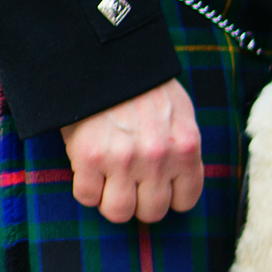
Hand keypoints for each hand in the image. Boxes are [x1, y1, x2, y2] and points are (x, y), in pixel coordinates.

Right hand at [61, 78, 203, 223]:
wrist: (104, 58)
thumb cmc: (144, 86)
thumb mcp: (180, 114)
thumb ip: (181, 148)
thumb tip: (179, 180)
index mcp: (186, 149)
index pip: (185, 201)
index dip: (168, 198)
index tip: (157, 188)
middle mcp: (158, 159)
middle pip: (151, 213)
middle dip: (139, 203)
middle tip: (129, 186)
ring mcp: (123, 160)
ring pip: (118, 212)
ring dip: (111, 202)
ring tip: (108, 183)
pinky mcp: (89, 158)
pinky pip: (86, 197)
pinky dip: (85, 189)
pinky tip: (88, 171)